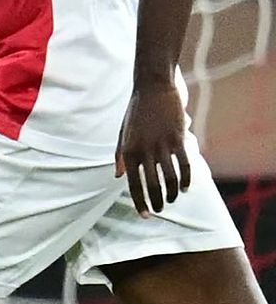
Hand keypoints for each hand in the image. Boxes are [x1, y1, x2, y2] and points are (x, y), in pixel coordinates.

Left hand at [117, 82, 190, 215]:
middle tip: (159, 211)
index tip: (145, 215)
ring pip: (169, 177)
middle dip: (156, 201)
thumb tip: (118, 176)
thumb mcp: (122, 134)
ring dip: (172, 193)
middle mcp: (143, 150)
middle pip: (152, 184)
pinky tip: (186, 188)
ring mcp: (162, 145)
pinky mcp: (178, 138)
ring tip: (173, 200)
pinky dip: (186, 179)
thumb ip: (120, 156)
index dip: (140, 202)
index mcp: (128, 151)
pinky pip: (184, 164)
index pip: (133, 184)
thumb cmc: (136, 113)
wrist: (152, 88)